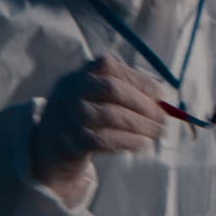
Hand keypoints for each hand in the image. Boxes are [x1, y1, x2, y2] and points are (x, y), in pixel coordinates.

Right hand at [31, 56, 167, 202]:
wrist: (52, 147)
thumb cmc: (88, 116)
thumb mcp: (99, 96)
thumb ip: (127, 92)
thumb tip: (162, 100)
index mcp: (81, 73)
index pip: (111, 68)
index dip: (139, 80)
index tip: (160, 95)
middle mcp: (71, 89)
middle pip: (111, 89)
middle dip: (142, 104)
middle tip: (163, 118)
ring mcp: (68, 115)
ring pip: (110, 115)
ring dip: (140, 125)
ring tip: (156, 133)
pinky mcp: (70, 140)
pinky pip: (104, 139)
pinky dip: (128, 141)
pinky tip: (142, 143)